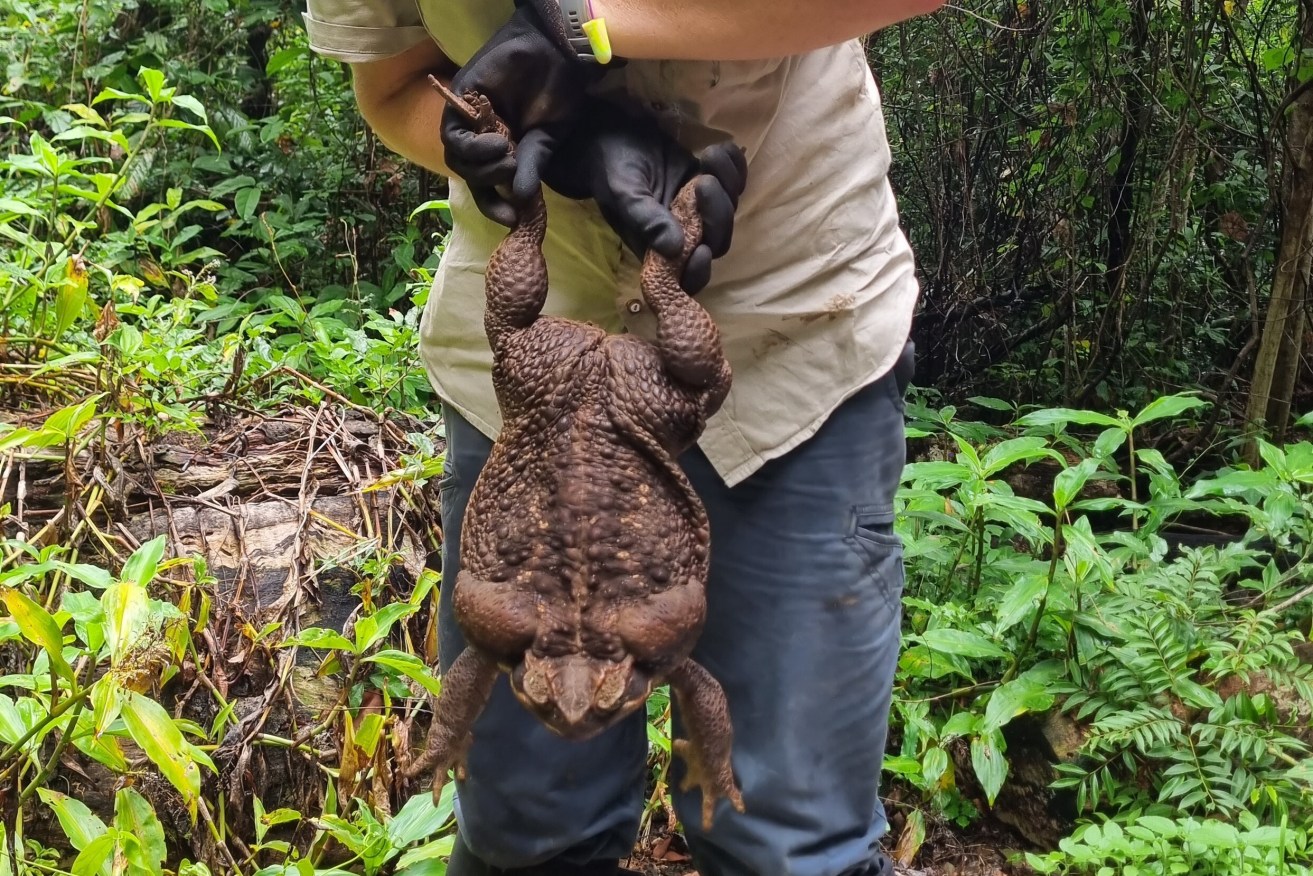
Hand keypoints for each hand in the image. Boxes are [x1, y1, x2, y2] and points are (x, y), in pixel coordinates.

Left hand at [441, 1, 600, 225]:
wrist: (555, 52)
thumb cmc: (558, 92)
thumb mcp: (547, 138)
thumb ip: (531, 166)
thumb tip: (521, 199)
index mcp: (503, 147)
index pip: (487, 184)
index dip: (493, 205)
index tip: (510, 218)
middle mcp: (482, 136)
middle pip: (468, 174)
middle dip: (488, 184)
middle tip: (512, 172)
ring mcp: (469, 119)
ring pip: (457, 159)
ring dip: (481, 167)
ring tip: (507, 155)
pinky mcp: (460, 101)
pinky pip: (452, 137)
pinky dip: (472, 147)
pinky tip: (497, 143)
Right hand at [543, 102, 747, 293]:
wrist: (613, 136)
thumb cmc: (612, 169)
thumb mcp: (624, 194)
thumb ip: (646, 220)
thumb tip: (674, 248)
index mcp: (659, 248)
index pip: (687, 276)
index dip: (699, 271)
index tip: (702, 249)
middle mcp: (684, 233)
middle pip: (718, 240)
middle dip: (717, 214)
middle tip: (703, 182)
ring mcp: (700, 209)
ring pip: (730, 209)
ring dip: (728, 184)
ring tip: (707, 156)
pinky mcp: (710, 183)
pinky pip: (735, 181)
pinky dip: (735, 166)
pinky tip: (722, 148)